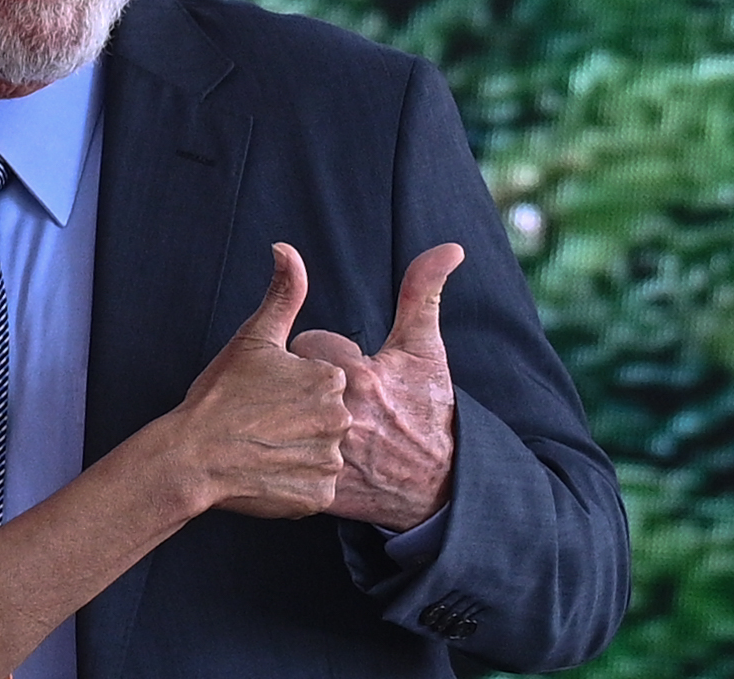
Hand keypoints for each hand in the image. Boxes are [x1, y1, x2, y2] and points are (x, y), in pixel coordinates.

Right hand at [173, 243, 350, 519]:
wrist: (192, 456)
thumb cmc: (220, 395)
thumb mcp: (253, 338)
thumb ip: (283, 292)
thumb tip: (286, 250)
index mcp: (330, 379)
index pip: (324, 383)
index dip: (292, 389)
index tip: (265, 396)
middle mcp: (340, 420)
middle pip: (326, 417)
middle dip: (299, 420)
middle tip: (261, 422)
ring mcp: (330, 461)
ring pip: (321, 451)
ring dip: (298, 451)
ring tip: (262, 447)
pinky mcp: (317, 496)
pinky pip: (314, 486)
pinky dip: (294, 482)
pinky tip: (267, 471)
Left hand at [289, 242, 463, 530]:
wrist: (439, 485)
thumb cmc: (429, 410)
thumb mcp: (426, 350)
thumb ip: (424, 292)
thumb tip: (450, 247)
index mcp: (362, 374)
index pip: (309, 344)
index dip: (323, 354)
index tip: (347, 369)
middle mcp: (343, 412)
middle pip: (291, 379)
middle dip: (302, 385)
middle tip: (335, 398)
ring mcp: (331, 453)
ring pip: (283, 416)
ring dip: (292, 418)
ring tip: (316, 424)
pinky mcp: (321, 487)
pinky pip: (283, 458)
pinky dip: (290, 455)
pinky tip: (309, 454)